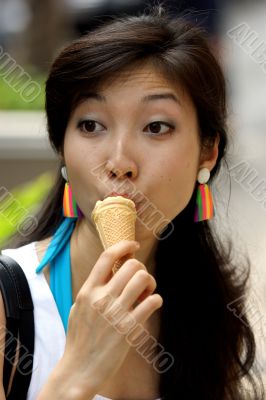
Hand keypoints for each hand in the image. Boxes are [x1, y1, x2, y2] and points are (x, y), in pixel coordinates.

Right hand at [61, 240, 162, 395]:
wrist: (79, 369)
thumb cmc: (80, 338)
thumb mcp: (79, 307)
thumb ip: (93, 288)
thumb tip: (111, 270)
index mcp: (88, 290)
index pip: (107, 257)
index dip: (123, 245)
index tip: (134, 245)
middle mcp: (101, 298)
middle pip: (131, 265)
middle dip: (140, 268)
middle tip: (140, 280)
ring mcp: (116, 312)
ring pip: (143, 279)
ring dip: (150, 283)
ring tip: (146, 292)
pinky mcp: (129, 328)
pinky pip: (152, 302)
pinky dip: (156, 300)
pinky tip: (150, 305)